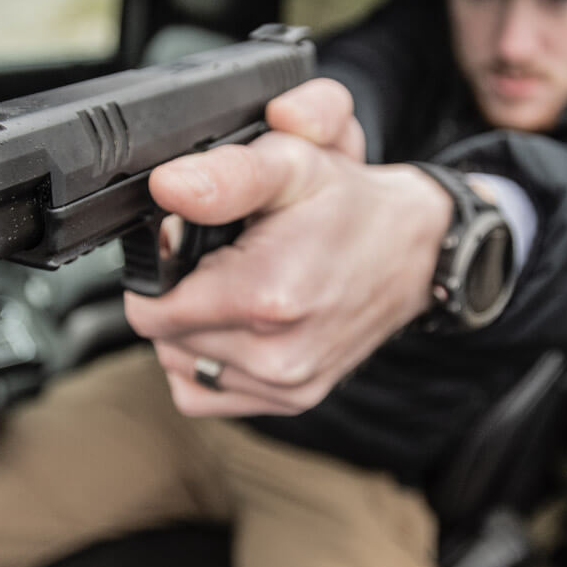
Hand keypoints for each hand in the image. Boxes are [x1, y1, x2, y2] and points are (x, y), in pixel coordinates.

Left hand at [123, 79, 451, 415]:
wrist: (416, 250)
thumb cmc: (351, 206)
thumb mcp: (292, 164)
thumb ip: (227, 174)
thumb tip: (169, 187)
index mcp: (266, 297)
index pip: (149, 306)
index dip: (161, 268)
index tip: (193, 244)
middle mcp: (275, 356)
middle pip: (163, 337)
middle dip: (178, 296)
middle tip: (221, 260)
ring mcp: (286, 385)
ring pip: (180, 365)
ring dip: (191, 330)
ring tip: (234, 290)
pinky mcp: (293, 401)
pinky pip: (206, 394)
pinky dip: (207, 363)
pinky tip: (238, 326)